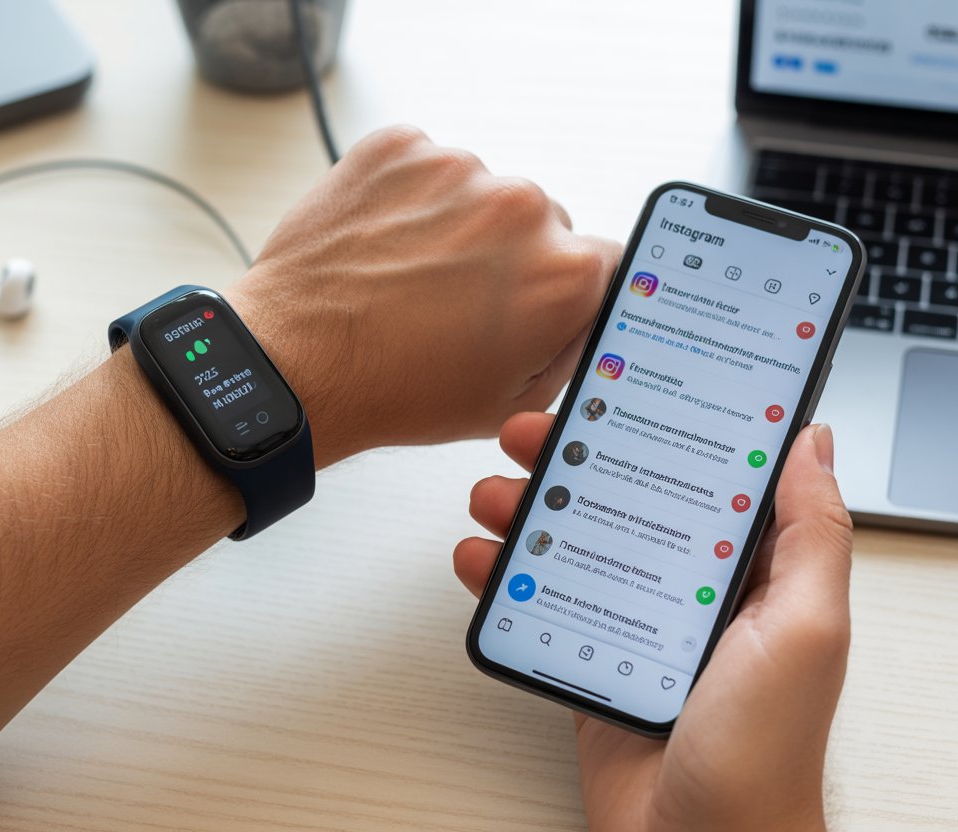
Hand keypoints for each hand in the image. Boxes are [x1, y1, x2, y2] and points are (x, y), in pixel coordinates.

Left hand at [226, 126, 619, 465]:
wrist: (295, 364)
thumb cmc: (394, 390)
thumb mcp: (512, 403)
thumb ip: (570, 349)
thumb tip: (587, 315)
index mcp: (564, 275)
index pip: (607, 261)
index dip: (568, 289)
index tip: (536, 299)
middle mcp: (521, 209)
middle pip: (541, 223)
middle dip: (510, 258)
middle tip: (457, 302)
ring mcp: (457, 171)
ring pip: (480, 193)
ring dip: (457, 226)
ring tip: (409, 279)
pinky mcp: (399, 149)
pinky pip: (424, 168)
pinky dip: (409, 200)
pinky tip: (384, 249)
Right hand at [455, 413, 852, 831]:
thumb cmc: (764, 753)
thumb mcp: (804, 630)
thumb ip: (810, 534)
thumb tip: (812, 440)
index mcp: (750, 572)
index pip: (702, 476)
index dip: (658, 428)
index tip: (615, 390)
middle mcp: (691, 589)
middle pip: (624, 500)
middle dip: (573, 462)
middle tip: (528, 435)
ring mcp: (636, 622)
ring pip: (575, 544)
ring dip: (526, 514)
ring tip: (492, 495)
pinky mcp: (592, 657)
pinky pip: (542, 603)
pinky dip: (503, 580)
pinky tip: (478, 561)